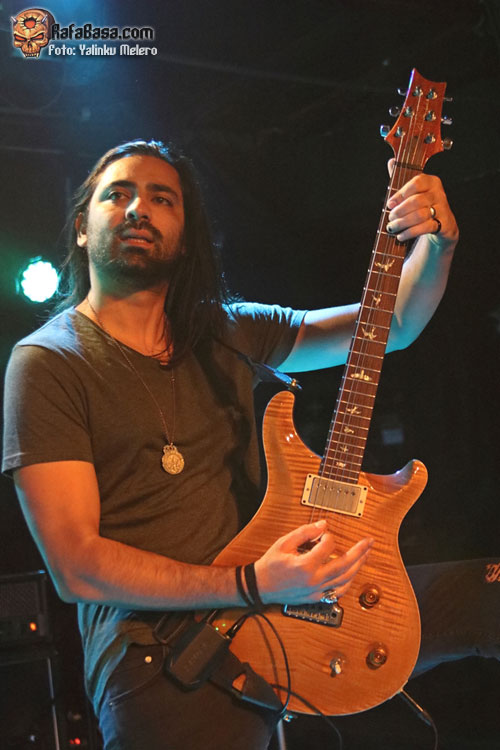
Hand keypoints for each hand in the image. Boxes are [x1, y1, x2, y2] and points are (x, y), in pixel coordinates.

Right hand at [254, 519, 372, 604]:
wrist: (261, 586)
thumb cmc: (271, 565)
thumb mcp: (284, 543)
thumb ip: (305, 533)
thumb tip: (323, 525)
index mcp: (305, 565)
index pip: (328, 546)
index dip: (328, 536)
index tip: (324, 533)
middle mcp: (314, 580)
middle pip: (344, 565)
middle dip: (359, 552)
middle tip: (368, 542)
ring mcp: (317, 591)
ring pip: (345, 579)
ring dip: (358, 566)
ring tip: (366, 555)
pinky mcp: (317, 598)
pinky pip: (338, 591)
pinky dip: (348, 581)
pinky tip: (353, 573)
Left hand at [385, 159, 458, 247]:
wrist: (443, 225)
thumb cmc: (423, 205)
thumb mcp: (413, 191)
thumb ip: (401, 177)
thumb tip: (391, 161)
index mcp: (431, 181)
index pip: (416, 183)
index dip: (401, 194)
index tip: (389, 204)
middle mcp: (439, 193)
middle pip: (416, 201)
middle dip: (400, 211)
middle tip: (390, 218)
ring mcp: (443, 209)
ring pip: (420, 215)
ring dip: (402, 223)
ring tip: (392, 228)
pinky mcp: (444, 223)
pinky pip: (425, 228)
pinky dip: (410, 232)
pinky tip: (401, 235)